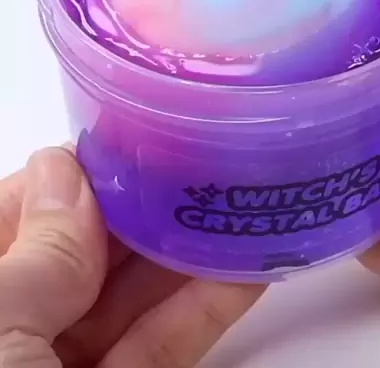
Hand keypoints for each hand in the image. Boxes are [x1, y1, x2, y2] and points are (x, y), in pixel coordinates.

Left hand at [0, 148, 265, 366]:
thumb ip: (40, 250)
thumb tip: (65, 167)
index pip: (27, 208)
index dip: (78, 174)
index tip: (132, 140)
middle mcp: (25, 319)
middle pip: (90, 247)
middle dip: (145, 206)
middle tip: (199, 161)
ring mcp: (70, 360)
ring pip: (136, 293)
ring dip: (188, 249)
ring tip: (235, 200)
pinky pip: (167, 343)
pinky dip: (208, 306)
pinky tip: (248, 266)